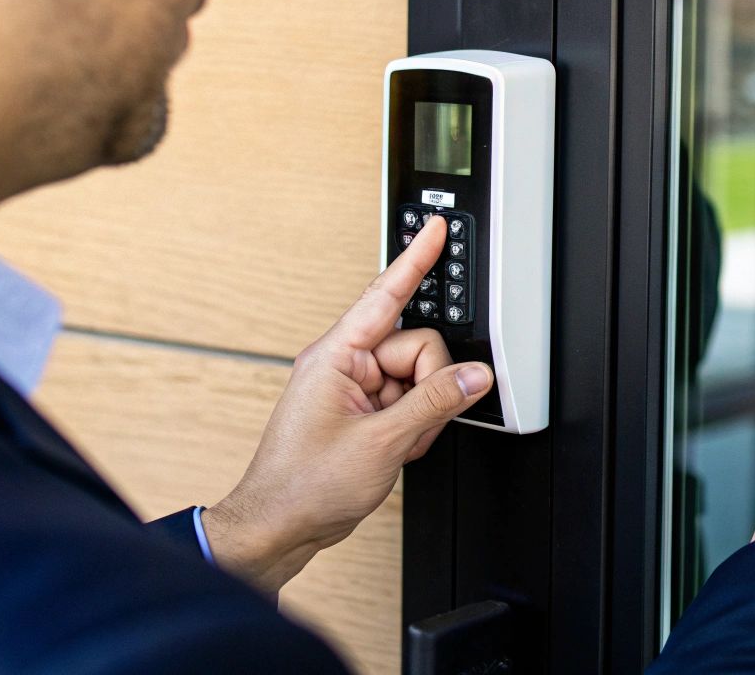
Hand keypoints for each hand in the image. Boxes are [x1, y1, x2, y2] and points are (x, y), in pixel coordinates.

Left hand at [202, 216, 492, 591]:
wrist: (280, 526)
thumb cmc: (303, 485)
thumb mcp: (381, 442)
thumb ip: (435, 403)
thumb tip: (474, 375)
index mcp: (335, 356)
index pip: (385, 295)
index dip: (414, 259)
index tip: (433, 228)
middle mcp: (344, 366)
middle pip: (417, 347)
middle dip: (428, 386)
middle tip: (412, 424)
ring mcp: (355, 389)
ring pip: (419, 378)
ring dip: (421, 413)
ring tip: (396, 444)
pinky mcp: (364, 412)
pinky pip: (409, 401)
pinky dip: (413, 425)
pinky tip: (397, 448)